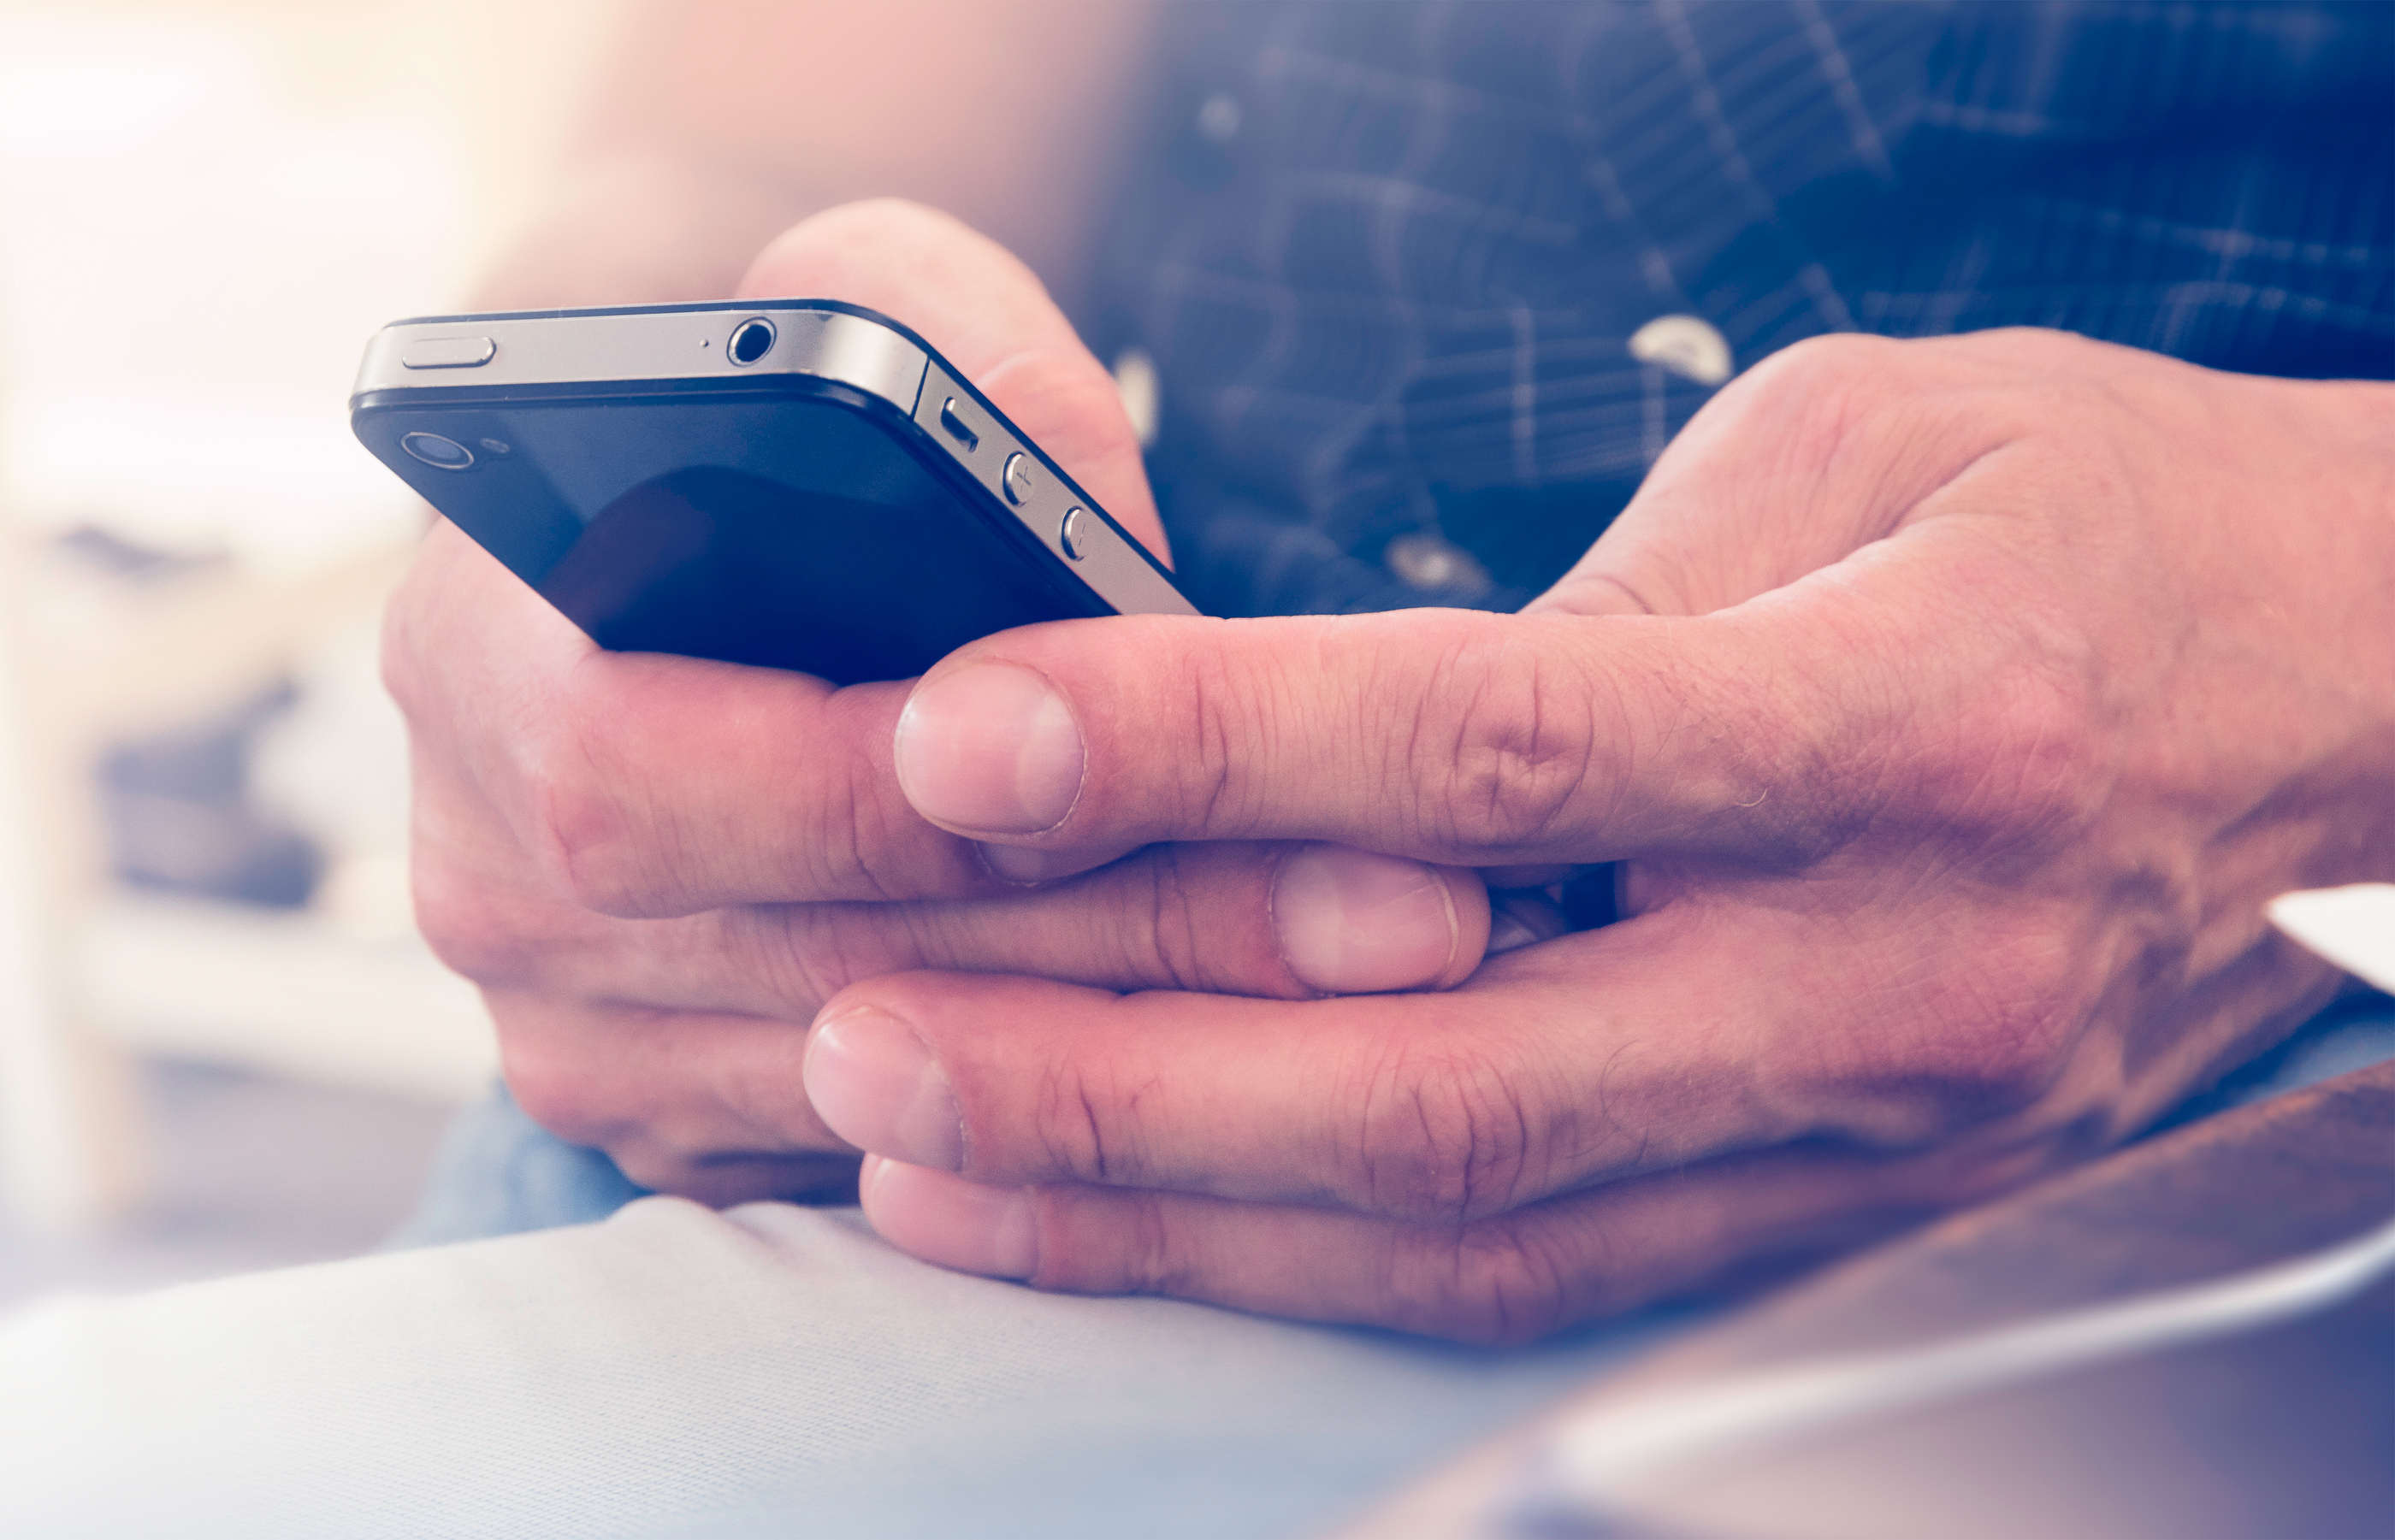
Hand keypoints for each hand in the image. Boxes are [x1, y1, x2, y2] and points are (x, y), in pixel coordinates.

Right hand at [388, 200, 1490, 1203]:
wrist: (698, 527)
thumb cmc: (789, 403)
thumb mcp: (862, 291)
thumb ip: (949, 335)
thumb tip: (1067, 486)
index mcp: (473, 662)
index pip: (657, 777)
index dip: (892, 795)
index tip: (1143, 783)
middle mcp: (492, 877)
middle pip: (819, 957)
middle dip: (1131, 941)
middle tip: (1405, 915)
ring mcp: (580, 1032)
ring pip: (886, 1087)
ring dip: (1160, 1045)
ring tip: (1393, 979)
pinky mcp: (684, 1126)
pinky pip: (898, 1162)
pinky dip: (1090, 1120)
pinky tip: (1275, 1049)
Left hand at [804, 329, 2394, 1340]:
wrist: (2332, 688)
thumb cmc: (2086, 523)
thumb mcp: (1852, 451)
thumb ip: (1590, 609)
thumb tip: (1316, 740)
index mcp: (1915, 716)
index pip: (1501, 748)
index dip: (1212, 747)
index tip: (973, 738)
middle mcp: (1900, 966)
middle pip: (1458, 1076)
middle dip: (1127, 1080)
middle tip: (869, 1038)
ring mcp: (1883, 1126)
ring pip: (1483, 1231)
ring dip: (1178, 1212)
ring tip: (927, 1158)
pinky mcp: (1852, 1200)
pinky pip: (1551, 1273)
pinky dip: (1317, 1258)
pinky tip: (1143, 1217)